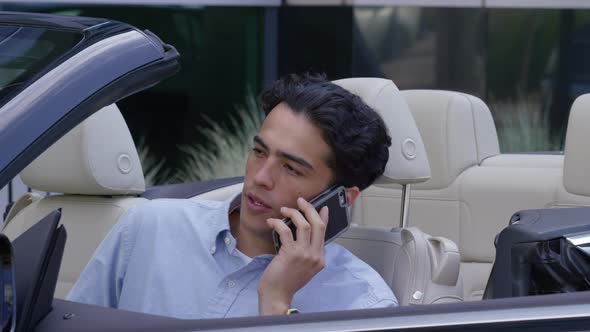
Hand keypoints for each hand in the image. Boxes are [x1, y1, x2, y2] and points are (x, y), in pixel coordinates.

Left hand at [257, 197, 328, 314]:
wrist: (277, 295)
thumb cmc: (286, 281)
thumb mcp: (303, 266)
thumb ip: (307, 251)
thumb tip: (306, 232)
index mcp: (319, 258)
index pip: (324, 232)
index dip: (323, 217)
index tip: (322, 207)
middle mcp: (315, 255)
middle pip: (317, 225)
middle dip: (309, 209)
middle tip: (300, 201)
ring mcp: (304, 255)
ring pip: (304, 225)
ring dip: (293, 213)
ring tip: (284, 209)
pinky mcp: (290, 254)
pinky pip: (286, 230)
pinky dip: (278, 222)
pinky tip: (271, 222)